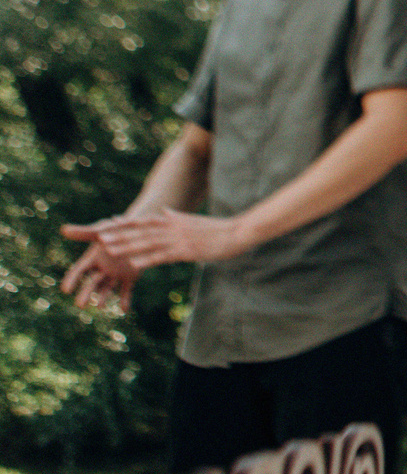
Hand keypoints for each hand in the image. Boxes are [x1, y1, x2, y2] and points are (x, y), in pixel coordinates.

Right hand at [58, 231, 140, 310]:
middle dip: (86, 294)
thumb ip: (84, 232)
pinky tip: (123, 309)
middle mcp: (102, 268)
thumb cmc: (118, 226)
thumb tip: (63, 229)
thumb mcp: (102, 228)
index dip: (71, 280)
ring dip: (103, 298)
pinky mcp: (130, 277)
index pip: (78, 271)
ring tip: (100, 306)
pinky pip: (126, 291)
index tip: (65, 290)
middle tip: (80, 305)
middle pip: (91, 283)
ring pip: (107, 289)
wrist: (141, 227)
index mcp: (92, 257)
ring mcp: (115, 273)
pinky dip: (125, 301)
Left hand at [78, 208, 255, 268]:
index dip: (125, 224)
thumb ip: (177, 216)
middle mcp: (173, 227)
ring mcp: (179, 239)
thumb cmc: (219, 228)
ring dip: (127, 246)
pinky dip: (147, 259)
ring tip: (109, 250)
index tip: (107, 225)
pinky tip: (134, 264)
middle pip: (141, 231)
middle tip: (99, 238)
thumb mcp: (194, 220)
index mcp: (174, 220)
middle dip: (119, 235)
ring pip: (148, 243)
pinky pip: (162, 256)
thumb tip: (164, 210)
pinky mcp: (187, 251)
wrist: (239, 232)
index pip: (144, 221)